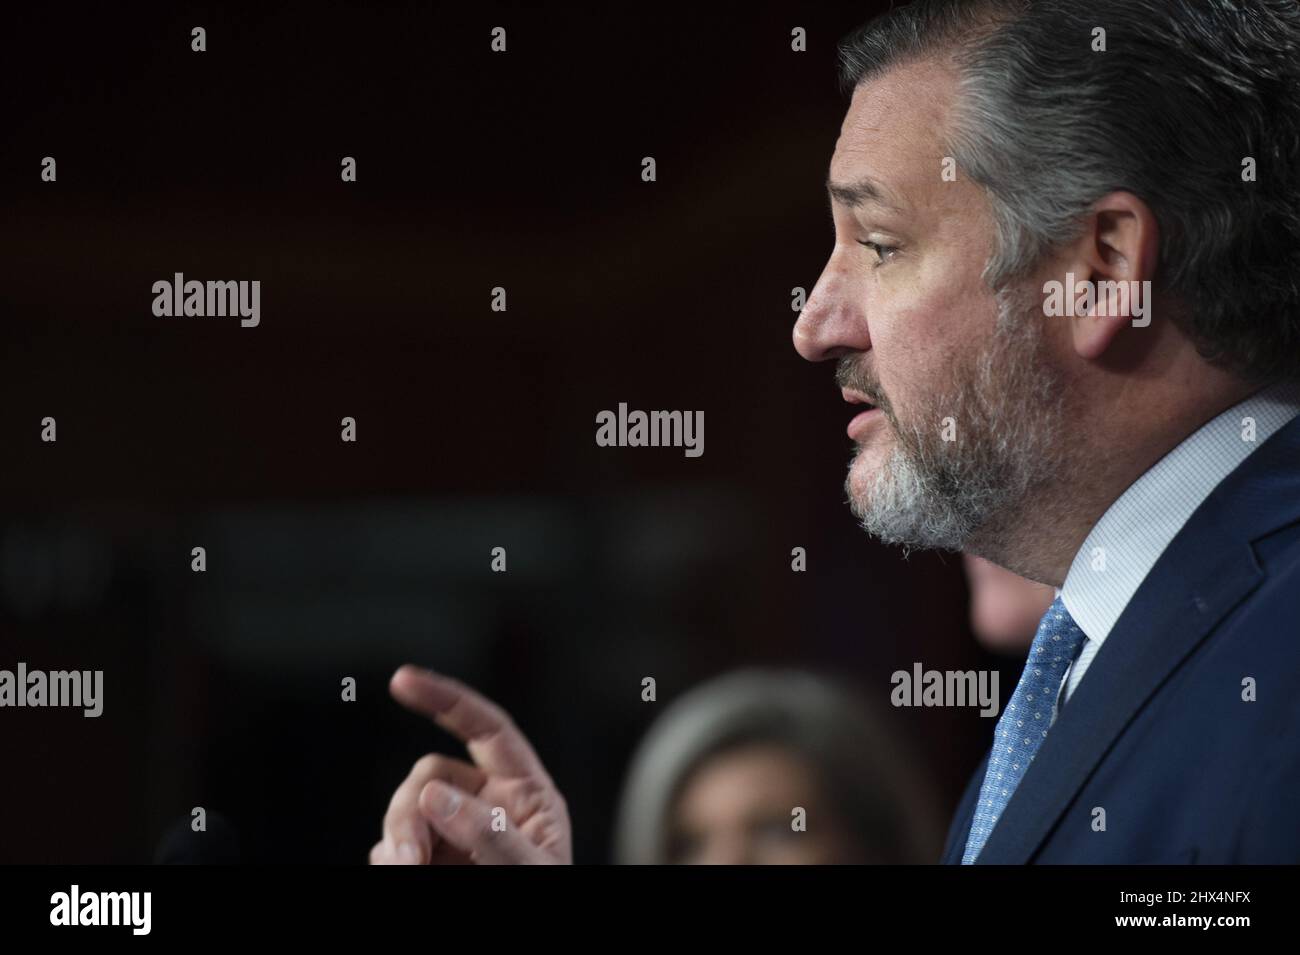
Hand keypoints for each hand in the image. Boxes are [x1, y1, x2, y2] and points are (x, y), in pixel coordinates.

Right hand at [369, 664, 572, 864]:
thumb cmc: (548, 902)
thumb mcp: (531, 867)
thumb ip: (490, 832)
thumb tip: (435, 795)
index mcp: (525, 794)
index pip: (488, 729)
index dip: (448, 699)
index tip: (404, 679)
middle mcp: (487, 807)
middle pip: (431, 775)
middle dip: (411, 810)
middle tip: (410, 857)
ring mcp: (454, 834)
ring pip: (406, 808)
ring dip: (397, 836)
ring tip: (407, 871)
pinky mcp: (427, 860)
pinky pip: (392, 845)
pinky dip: (388, 857)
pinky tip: (401, 873)